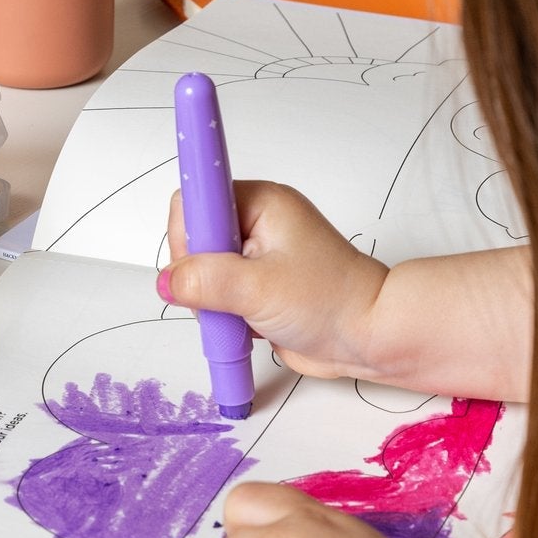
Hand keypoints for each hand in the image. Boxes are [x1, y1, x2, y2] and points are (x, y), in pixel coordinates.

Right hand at [164, 181, 393, 380]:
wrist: (370, 337)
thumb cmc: (330, 301)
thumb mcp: (258, 289)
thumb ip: (206, 281)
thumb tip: (166, 282)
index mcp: (261, 203)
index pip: (196, 199)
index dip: (188, 234)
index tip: (195, 268)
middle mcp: (257, 221)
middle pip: (195, 238)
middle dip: (198, 275)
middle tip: (221, 301)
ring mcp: (258, 254)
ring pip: (203, 270)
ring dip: (211, 299)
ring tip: (241, 317)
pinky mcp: (258, 284)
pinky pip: (219, 292)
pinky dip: (224, 312)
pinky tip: (246, 324)